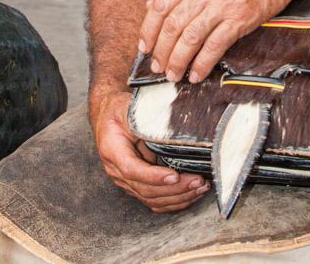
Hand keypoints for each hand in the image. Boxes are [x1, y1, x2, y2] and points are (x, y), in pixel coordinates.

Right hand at [92, 90, 209, 211]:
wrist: (108, 116)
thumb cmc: (120, 109)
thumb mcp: (130, 107)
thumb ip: (146, 117)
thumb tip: (172, 123)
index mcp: (113, 150)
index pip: (132, 169)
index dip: (153, 176)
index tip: (174, 175)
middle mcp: (117, 171)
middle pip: (145, 189)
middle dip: (174, 188)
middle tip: (198, 180)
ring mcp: (126, 181)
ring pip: (151, 199)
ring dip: (178, 197)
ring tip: (200, 188)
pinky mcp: (136, 185)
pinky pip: (154, 200)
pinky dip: (173, 202)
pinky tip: (191, 195)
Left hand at [138, 0, 309, 84]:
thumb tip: (156, 4)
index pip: (161, 4)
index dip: (148, 29)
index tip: (145, 45)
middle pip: (173, 25)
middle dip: (161, 51)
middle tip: (158, 66)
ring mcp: (223, 4)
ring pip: (190, 38)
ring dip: (178, 61)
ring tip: (173, 74)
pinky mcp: (241, 19)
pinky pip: (215, 46)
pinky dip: (202, 63)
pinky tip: (196, 73)